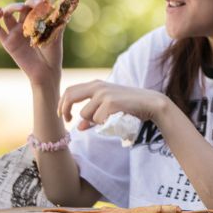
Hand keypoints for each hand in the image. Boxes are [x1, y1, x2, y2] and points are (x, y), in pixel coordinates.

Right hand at [0, 0, 65, 86]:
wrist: (46, 72)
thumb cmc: (53, 54)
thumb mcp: (56, 35)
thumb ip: (56, 22)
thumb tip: (62, 7)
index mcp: (36, 22)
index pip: (33, 4)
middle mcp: (24, 25)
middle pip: (21, 6)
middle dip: (29, 2)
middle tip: (37, 4)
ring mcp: (15, 33)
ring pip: (7, 14)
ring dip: (12, 7)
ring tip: (21, 8)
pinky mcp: (7, 42)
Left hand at [59, 80, 174, 130]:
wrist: (150, 103)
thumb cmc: (129, 106)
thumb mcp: (108, 108)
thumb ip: (93, 115)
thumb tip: (79, 127)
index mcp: (96, 84)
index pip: (70, 90)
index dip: (62, 103)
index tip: (62, 115)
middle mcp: (98, 86)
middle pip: (70, 96)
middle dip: (65, 110)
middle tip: (67, 121)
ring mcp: (104, 94)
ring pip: (85, 114)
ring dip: (92, 121)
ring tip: (107, 119)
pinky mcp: (110, 103)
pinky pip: (97, 119)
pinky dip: (103, 124)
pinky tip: (114, 119)